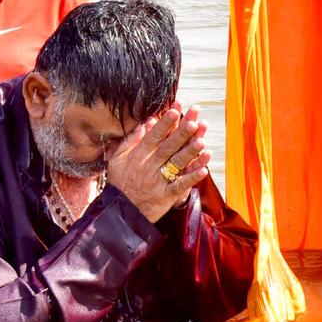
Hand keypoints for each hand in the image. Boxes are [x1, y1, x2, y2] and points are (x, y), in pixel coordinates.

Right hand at [106, 104, 212, 222]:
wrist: (119, 211)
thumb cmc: (120, 182)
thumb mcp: (118, 159)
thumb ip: (130, 140)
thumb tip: (145, 123)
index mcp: (138, 155)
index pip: (154, 136)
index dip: (165, 123)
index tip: (175, 110)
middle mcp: (149, 166)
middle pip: (168, 147)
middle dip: (181, 134)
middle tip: (193, 122)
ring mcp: (158, 181)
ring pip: (176, 164)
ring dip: (190, 153)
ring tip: (202, 142)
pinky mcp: (166, 196)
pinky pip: (180, 186)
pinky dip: (191, 178)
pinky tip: (204, 170)